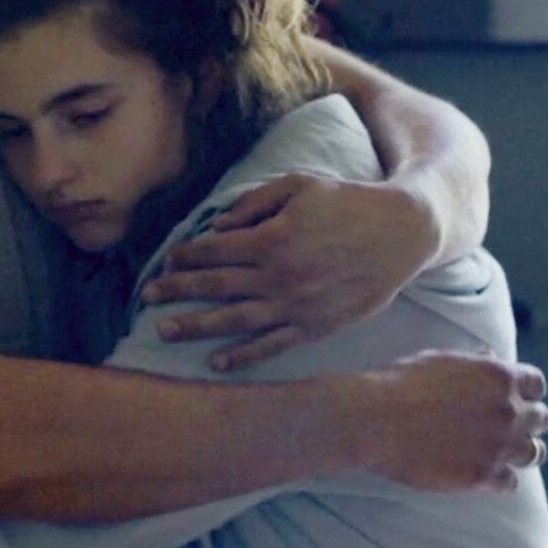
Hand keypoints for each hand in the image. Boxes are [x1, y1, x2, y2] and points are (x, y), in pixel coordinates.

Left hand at [143, 174, 439, 370]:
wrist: (402, 232)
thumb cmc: (347, 202)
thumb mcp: (300, 185)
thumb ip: (255, 203)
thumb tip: (217, 226)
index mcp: (273, 238)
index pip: (214, 250)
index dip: (186, 256)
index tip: (166, 260)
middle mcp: (280, 276)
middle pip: (215, 286)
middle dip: (176, 291)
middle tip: (146, 298)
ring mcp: (297, 305)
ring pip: (235, 321)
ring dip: (196, 327)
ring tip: (163, 332)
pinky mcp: (316, 326)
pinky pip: (273, 345)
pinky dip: (243, 356)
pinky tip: (216, 362)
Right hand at [341, 352, 547, 491]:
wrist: (375, 419)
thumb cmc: (401, 382)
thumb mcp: (441, 359)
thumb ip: (474, 363)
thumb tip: (491, 357)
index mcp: (500, 377)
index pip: (536, 385)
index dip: (527, 391)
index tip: (517, 397)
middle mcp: (507, 411)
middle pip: (540, 420)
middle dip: (527, 421)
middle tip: (509, 427)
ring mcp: (497, 446)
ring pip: (533, 454)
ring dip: (521, 451)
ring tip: (505, 453)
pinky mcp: (481, 477)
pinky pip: (510, 482)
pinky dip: (501, 478)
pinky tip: (487, 474)